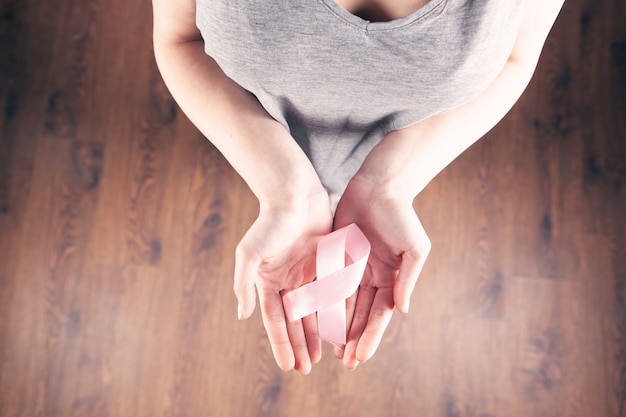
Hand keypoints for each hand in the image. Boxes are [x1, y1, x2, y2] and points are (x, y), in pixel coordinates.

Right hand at [234, 188, 332, 373]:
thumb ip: (243, 284)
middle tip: (306, 370)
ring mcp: (307, 273)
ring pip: (313, 311)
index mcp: (267, 281)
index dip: (281, 344)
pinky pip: (331, 294)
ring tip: (321, 357)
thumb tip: (242, 315)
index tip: (288, 367)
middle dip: (299, 345)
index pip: (274, 320)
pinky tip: (339, 330)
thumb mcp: (249, 253)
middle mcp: (287, 281)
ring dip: (316, 334)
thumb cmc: (270, 222)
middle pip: (294, 321)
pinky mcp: (326, 264)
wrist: (295, 194)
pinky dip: (333, 312)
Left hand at [332, 175, 430, 368]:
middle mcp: (372, 278)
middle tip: (344, 363)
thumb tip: (401, 310)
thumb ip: (407, 279)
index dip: (370, 337)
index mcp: (391, 278)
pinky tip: (315, 319)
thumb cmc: (401, 216)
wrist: (379, 186)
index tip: (360, 359)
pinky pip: (328, 283)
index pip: (379, 315)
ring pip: (343, 304)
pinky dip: (323, 302)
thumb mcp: (414, 248)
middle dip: (353, 339)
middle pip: (360, 315)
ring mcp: (353, 269)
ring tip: (330, 350)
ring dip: (338, 327)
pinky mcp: (336, 257)